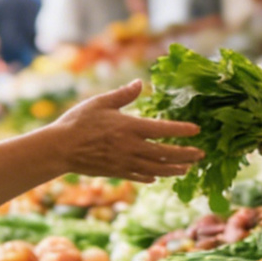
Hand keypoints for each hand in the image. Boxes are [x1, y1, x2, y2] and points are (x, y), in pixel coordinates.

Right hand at [51, 81, 201, 182]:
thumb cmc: (78, 122)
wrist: (60, 149)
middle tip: (201, 154)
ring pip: (156, 169)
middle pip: (166, 153)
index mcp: (130, 127)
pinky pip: (139, 176)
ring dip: (174, 169)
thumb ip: (123, 95)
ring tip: (187, 169)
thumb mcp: (100, 102)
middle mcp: (132, 147)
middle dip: (186, 154)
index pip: (163, 129)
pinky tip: (158, 177)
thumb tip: (140, 83)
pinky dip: (151, 177)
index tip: (197, 130)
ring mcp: (125, 163)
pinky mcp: (116, 173)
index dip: (182, 130)